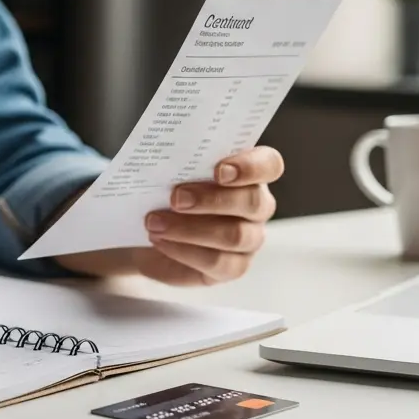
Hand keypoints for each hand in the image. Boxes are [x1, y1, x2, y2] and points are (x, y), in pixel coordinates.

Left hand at [54, 146, 282, 284]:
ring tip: (155, 222)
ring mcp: (249, 238)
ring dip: (191, 229)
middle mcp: (257, 205)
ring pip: (236, 236)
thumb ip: (178, 158)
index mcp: (249, 172)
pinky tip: (160, 240)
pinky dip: (185, 251)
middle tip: (175, 197)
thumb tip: (166, 152)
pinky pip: (218, 262)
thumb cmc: (165, 189)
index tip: (219, 170)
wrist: (149, 226)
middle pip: (253, 202)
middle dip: (212, 199)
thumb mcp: (168, 168)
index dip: (250, 167)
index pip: (269, 165)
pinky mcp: (232, 266)